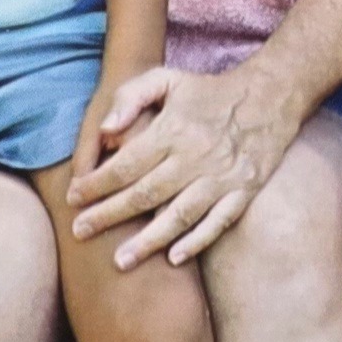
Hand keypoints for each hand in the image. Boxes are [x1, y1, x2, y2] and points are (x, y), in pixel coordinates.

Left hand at [66, 64, 302, 270]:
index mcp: (173, 130)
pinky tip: (173, 258)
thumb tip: (104, 131)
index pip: (126, 164)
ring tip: (120, 261)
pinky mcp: (243, 192)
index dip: (96, 183)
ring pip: (179, 215)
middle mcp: (195, 156)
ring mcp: (221, 177)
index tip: (72, 198)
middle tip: (79, 232)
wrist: (270, 97)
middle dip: (108, 215)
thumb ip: (131, 97)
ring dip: (148, 240)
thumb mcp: (167, 79)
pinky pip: (218, 222)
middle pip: (145, 194)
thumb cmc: (208, 91)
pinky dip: (196, 241)